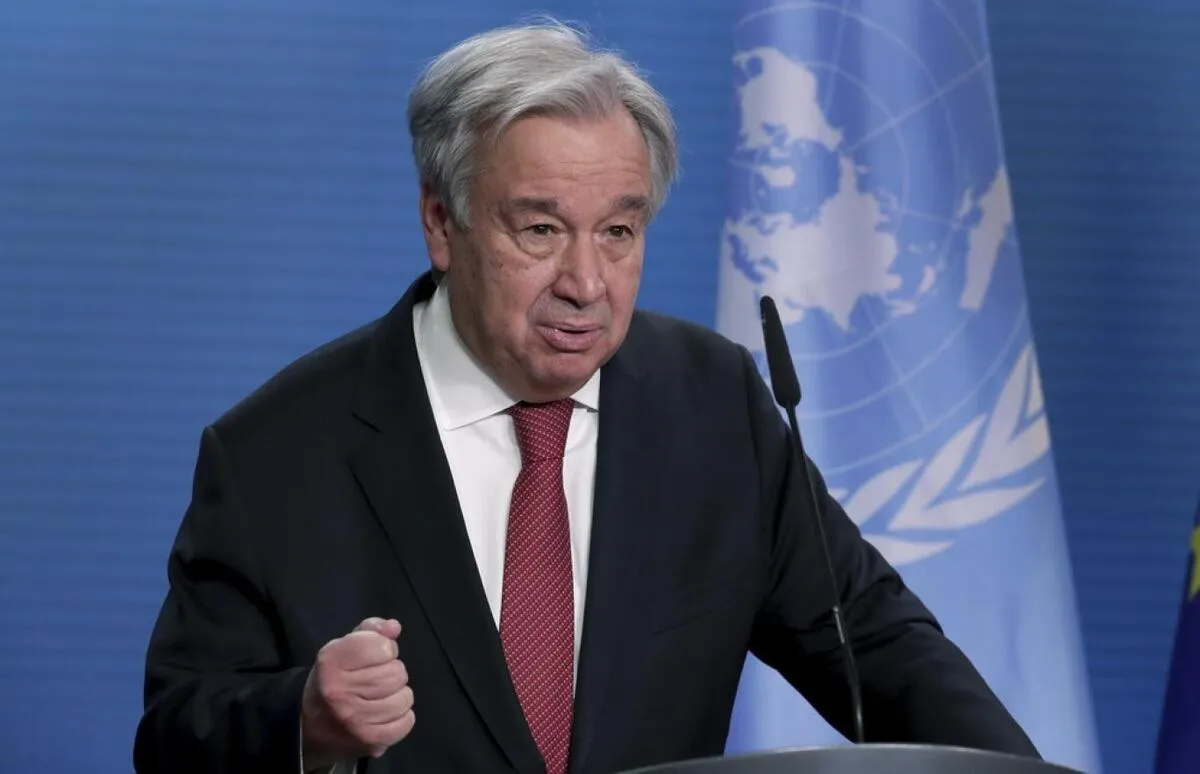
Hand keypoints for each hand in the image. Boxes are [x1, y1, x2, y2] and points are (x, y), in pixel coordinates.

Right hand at [300, 617, 414, 769]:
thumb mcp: (344, 647)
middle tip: (377, 679)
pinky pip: (406, 722)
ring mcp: (355, 718)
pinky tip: (385, 714)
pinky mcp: (368, 740)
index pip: (382, 646)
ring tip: (380, 697)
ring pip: (404, 697)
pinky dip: (401, 717)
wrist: (309, 725)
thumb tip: (394, 627)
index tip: (375, 656)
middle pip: (396, 673)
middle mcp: (340, 690)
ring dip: (398, 695)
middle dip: (392, 672)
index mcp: (332, 661)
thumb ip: (370, 630)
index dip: (385, 649)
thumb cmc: (334, 679)